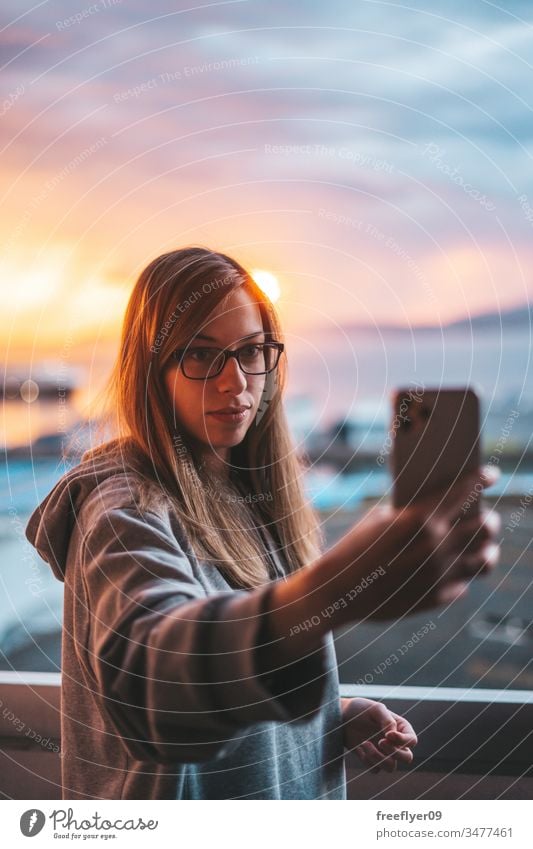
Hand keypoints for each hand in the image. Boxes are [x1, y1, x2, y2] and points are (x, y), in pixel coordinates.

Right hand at [320, 465, 500, 623]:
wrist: (338, 593)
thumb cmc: (354, 550)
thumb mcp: (380, 521)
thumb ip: (412, 515)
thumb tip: (437, 510)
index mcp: (422, 519)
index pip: (465, 492)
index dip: (483, 479)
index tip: (492, 475)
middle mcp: (438, 546)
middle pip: (485, 526)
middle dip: (488, 518)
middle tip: (483, 516)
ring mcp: (441, 575)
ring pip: (486, 558)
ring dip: (486, 548)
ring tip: (481, 545)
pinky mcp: (439, 598)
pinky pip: (465, 583)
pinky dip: (462, 573)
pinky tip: (452, 569)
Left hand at [341, 697, 416, 772]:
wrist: (341, 717)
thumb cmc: (360, 709)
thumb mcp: (375, 709)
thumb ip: (387, 720)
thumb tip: (393, 735)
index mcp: (400, 728)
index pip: (412, 740)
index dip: (403, 741)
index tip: (387, 735)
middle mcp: (395, 742)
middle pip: (407, 758)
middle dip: (394, 753)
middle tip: (380, 742)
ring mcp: (384, 753)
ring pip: (391, 767)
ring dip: (377, 757)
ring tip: (364, 743)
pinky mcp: (372, 760)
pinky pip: (376, 769)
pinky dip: (368, 761)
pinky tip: (360, 748)